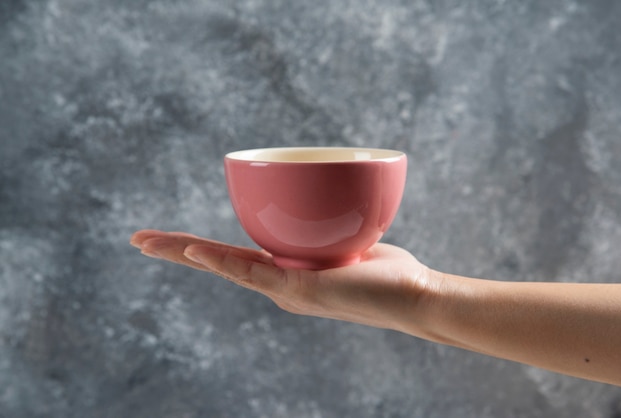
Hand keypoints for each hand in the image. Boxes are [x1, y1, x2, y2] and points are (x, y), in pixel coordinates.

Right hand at [130, 230, 433, 333]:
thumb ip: (330, 226)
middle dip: (176, 251)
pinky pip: (251, 272)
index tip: (175, 236)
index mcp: (285, 273)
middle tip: (137, 239)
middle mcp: (278, 285)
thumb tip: (331, 195)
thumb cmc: (388, 273)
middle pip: (217, 262)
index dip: (201, 248)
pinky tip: (191, 250)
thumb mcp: (351, 241)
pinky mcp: (298, 292)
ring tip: (148, 243)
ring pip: (224, 267)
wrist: (415, 298)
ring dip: (183, 253)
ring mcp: (284, 291)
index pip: (233, 257)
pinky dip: (219, 261)